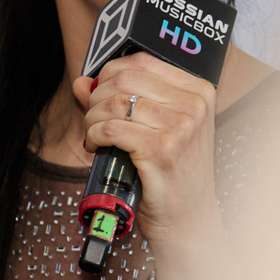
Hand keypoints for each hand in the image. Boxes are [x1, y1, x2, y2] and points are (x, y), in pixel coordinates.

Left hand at [73, 51, 220, 249]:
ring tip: (94, 135)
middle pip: (124, 79)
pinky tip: (95, 146)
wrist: (188, 217)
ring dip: (92, 119)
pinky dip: (93, 136)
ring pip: (114, 104)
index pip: (141, 61)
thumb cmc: (171, 172)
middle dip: (96, 98)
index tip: (98, 92)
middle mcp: (194, 105)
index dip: (109, 73)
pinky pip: (110, 129)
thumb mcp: (154, 128)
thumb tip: (81, 81)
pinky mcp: (161, 149)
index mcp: (198, 91)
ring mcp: (181, 126)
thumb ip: (118, 99)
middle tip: (92, 118)